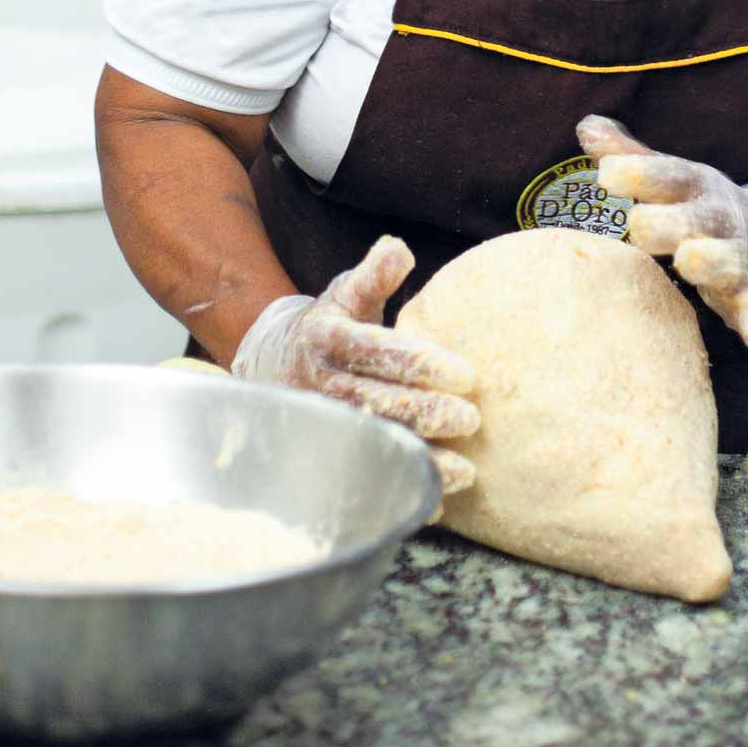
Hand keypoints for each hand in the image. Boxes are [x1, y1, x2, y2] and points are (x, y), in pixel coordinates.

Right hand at [231, 236, 479, 496]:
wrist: (276, 363)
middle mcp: (319, 385)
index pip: (376, 350)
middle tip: (471, 421)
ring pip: (373, 443)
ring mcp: (321, 423)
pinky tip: (437, 498)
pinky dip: (400, 487)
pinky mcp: (327, 452)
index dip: (420, 363)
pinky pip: (365, 474)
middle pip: (377, 402)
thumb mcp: (345, 294)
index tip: (466, 375)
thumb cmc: (329, 326)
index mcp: (326, 339)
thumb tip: (399, 248)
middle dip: (426, 415)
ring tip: (467, 473)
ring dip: (420, 460)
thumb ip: (373, 276)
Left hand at [577, 116, 747, 348]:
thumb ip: (632, 158)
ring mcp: (741, 256)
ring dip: (710, 260)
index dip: (639, 174)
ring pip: (726, 260)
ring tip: (689, 258)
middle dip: (668, 221)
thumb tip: (586, 127)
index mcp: (695, 186)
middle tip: (638, 226)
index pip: (668, 175)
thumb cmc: (702, 209)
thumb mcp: (673, 179)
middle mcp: (719, 217)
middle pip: (693, 218)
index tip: (607, 174)